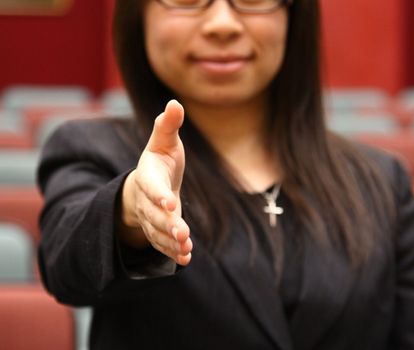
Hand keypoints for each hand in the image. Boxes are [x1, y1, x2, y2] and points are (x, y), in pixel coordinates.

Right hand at [120, 100, 191, 265]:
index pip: (151, 186)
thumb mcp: (164, 141)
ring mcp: (151, 218)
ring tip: (185, 248)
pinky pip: (162, 244)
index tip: (170, 202)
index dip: (159, 195)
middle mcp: (147, 200)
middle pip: (154, 214)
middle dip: (167, 224)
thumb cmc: (160, 160)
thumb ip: (168, 126)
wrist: (149, 184)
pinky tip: (186, 258)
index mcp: (148, 176)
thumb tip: (175, 102)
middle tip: (182, 233)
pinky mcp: (158, 231)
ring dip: (171, 242)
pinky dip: (172, 252)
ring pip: (158, 232)